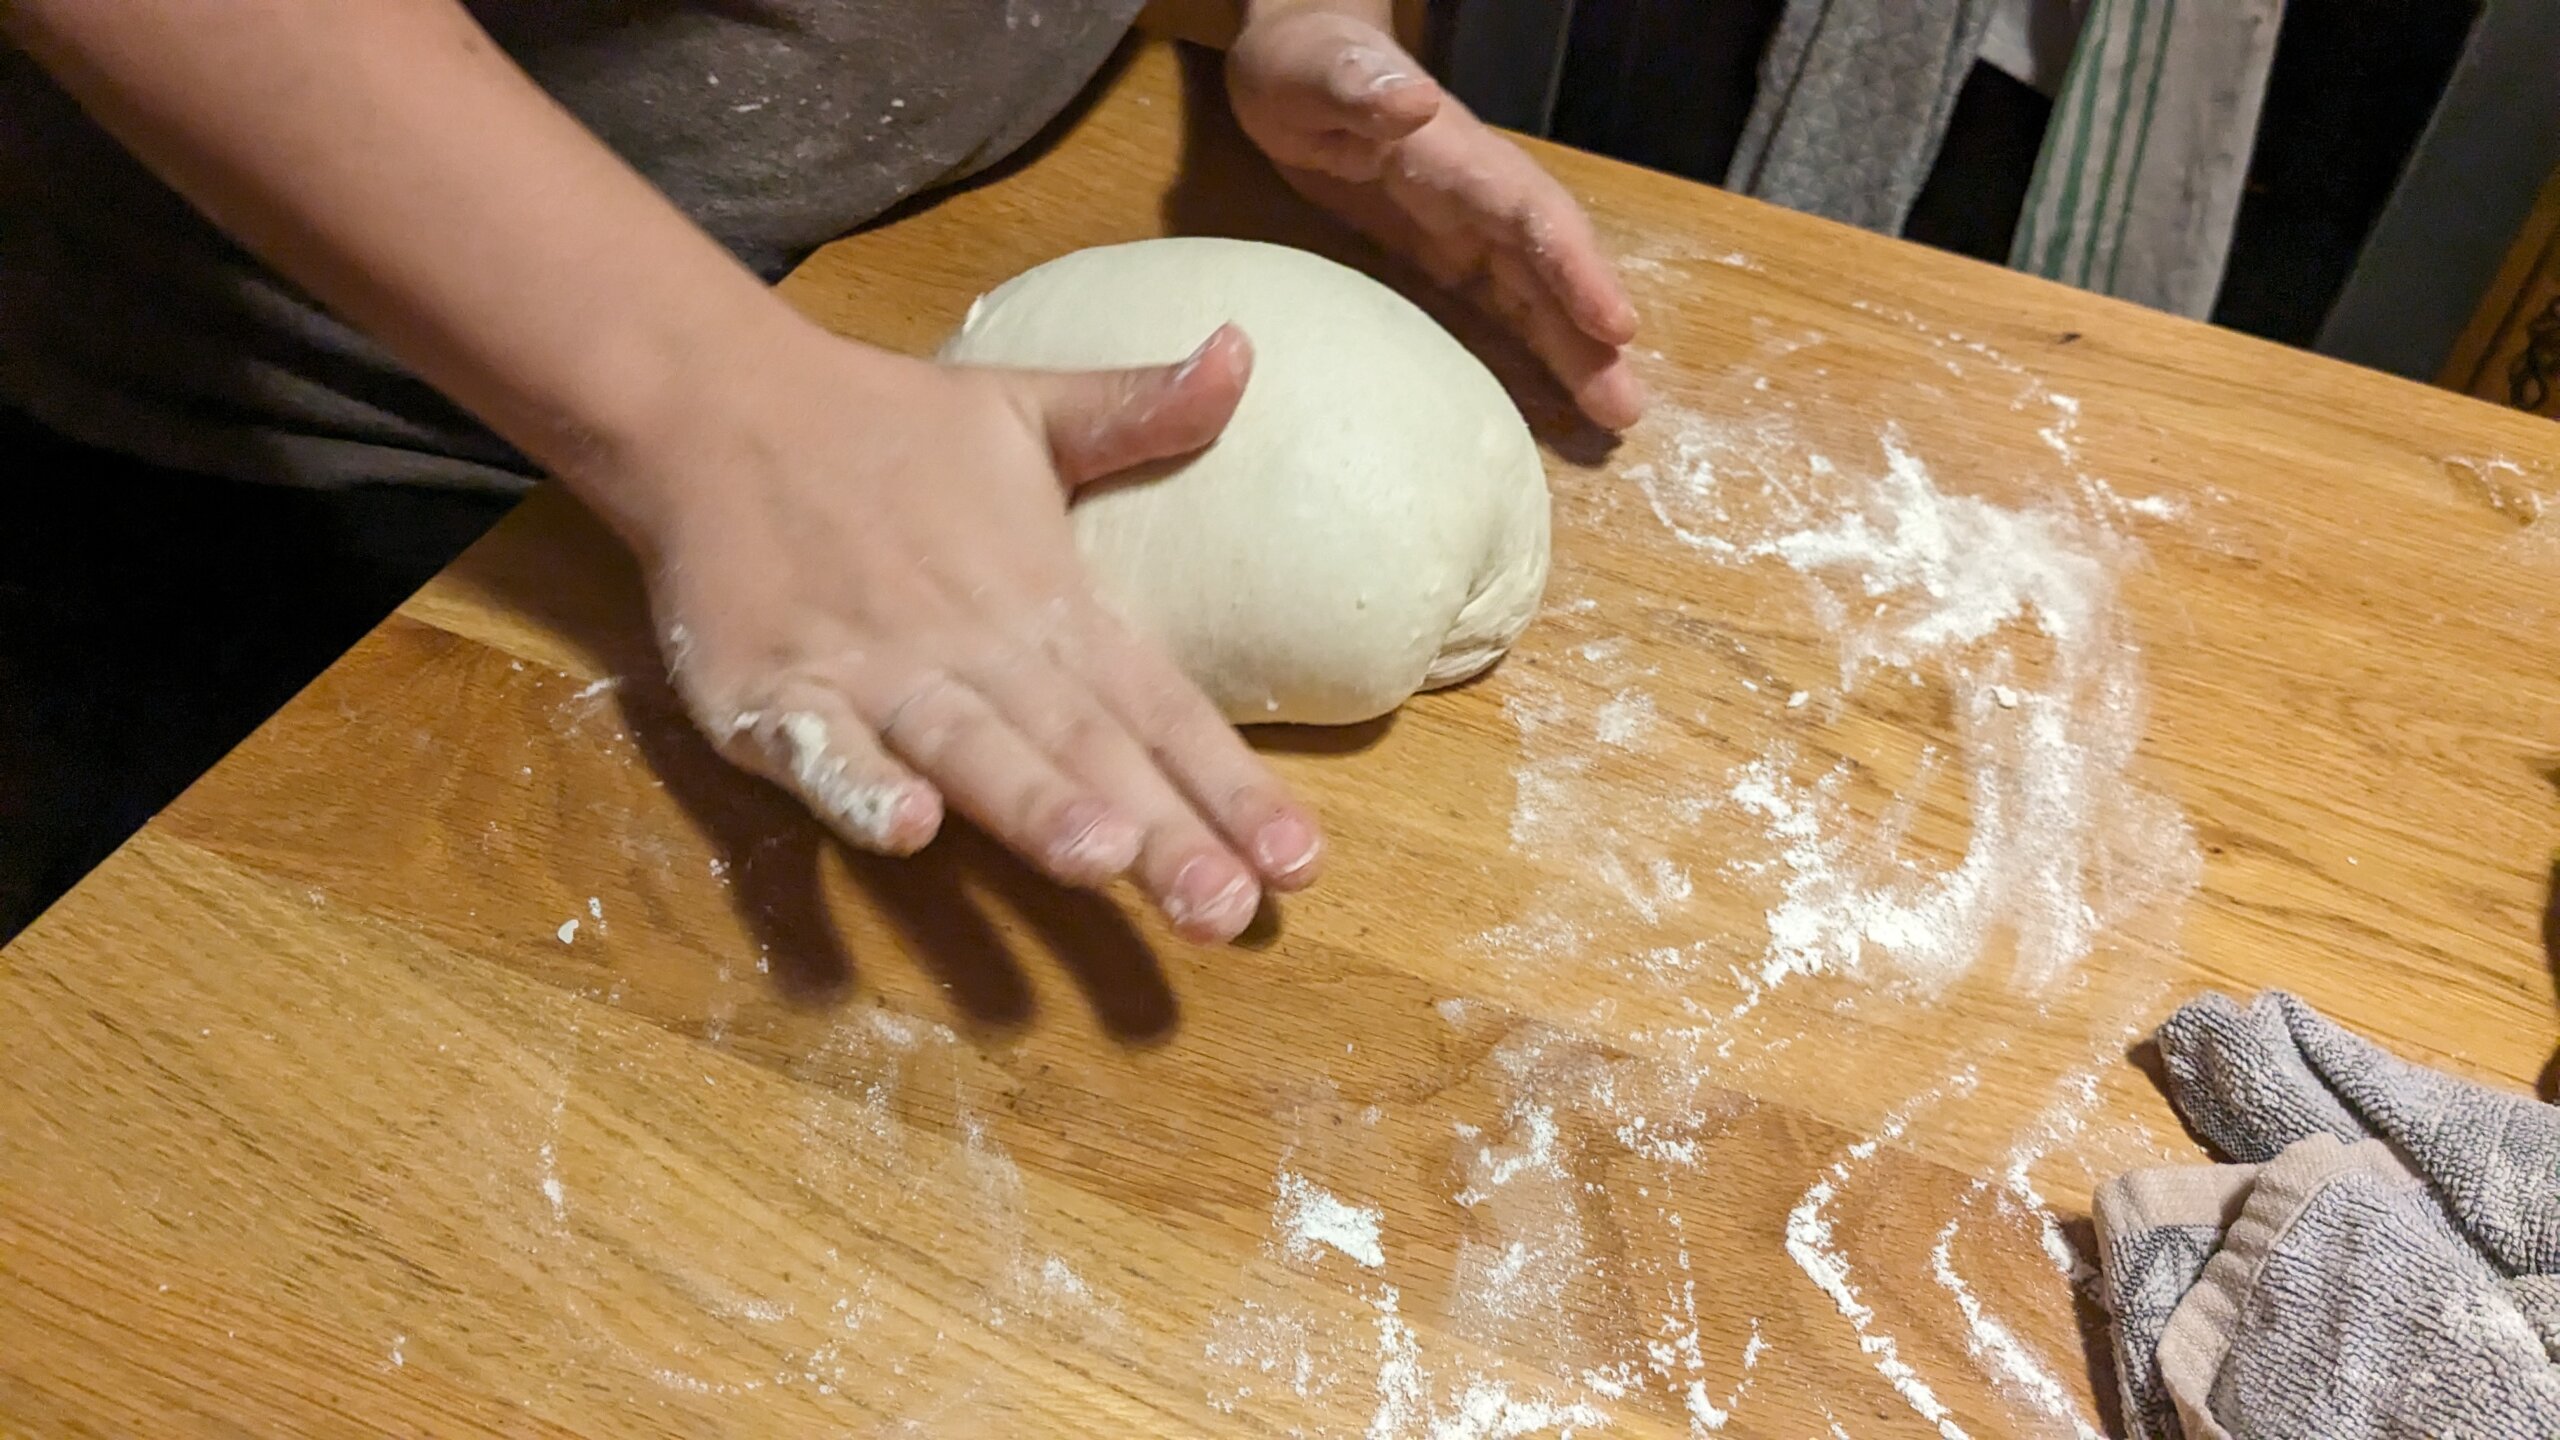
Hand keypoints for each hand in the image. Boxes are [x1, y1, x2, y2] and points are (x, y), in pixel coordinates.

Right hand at [622, 324, 1320, 943]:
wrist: (713, 400)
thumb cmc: (887, 429)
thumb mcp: (1028, 411)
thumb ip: (1140, 411)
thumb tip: (1246, 348)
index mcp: (1050, 602)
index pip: (1160, 707)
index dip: (1230, 787)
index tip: (1303, 863)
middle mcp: (977, 646)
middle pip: (1083, 752)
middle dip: (1157, 836)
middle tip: (1226, 911)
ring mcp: (873, 671)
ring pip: (969, 750)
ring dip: (1033, 806)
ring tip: (1102, 863)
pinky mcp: (776, 688)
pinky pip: (821, 747)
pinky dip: (859, 787)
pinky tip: (908, 831)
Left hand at [1227, 3, 1645, 429]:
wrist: (1295, 68)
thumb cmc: (1302, 66)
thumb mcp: (1319, 71)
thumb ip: (1361, 86)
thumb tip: (1414, 101)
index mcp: (1457, 158)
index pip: (1531, 216)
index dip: (1577, 270)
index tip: (1618, 327)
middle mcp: (1478, 198)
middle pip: (1549, 269)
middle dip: (1590, 337)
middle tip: (1627, 411)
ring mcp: (1465, 229)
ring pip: (1533, 295)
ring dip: (1574, 353)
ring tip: (1614, 416)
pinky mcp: (1442, 256)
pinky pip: (1497, 306)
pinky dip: (1529, 349)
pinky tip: (1552, 398)